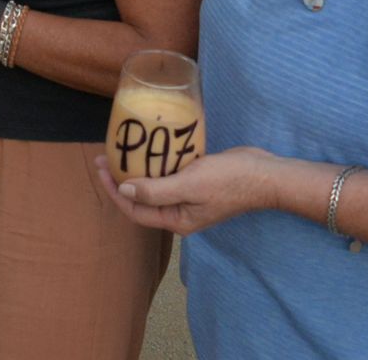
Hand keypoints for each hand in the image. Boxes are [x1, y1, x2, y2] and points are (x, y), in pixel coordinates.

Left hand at [91, 147, 279, 234]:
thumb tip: (124, 191)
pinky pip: (169, 174)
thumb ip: (156, 191)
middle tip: (106, 156)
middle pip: (142, 198)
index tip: (101, 168)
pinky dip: (156, 163)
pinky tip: (149, 147)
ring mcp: (189, 196)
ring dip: (137, 170)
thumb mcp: (189, 185)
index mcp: (177, 220)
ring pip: (154, 185)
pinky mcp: (197, 181)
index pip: (135, 209)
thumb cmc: (229, 181)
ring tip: (121, 150)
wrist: (265, 173)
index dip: (115, 191)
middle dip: (121, 179)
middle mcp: (180, 211)